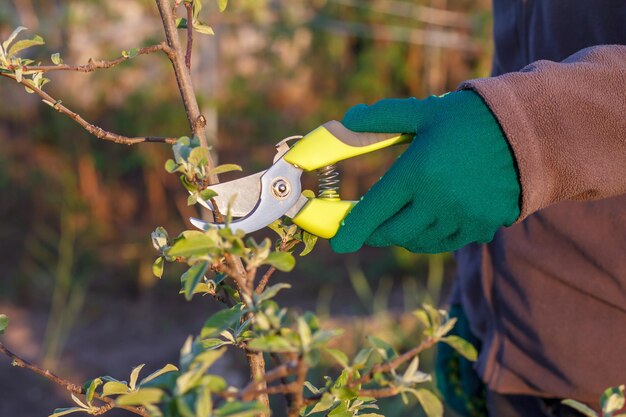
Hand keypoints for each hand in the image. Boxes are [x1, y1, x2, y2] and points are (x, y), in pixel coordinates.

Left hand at [330, 90, 520, 253]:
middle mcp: (437, 201)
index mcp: (417, 173)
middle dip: (375, 233)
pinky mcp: (482, 226)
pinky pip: (447, 242)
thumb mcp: (424, 112)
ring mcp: (462, 217)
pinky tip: (429, 225)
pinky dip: (431, 238)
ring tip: (398, 225)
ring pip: (420, 241)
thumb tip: (347, 119)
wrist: (532, 131)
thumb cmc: (472, 118)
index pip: (375, 210)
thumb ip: (383, 118)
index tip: (339, 243)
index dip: (353, 229)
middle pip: (394, 232)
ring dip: (403, 236)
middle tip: (367, 229)